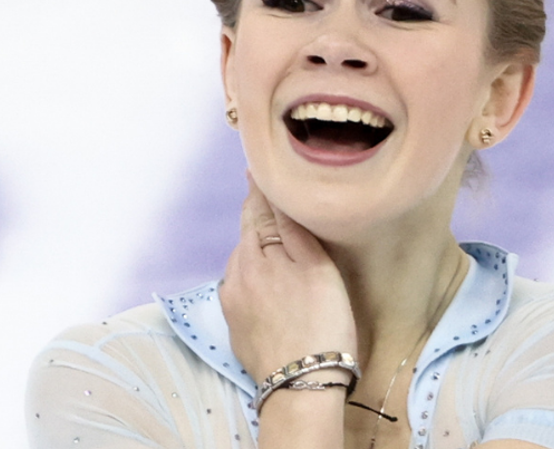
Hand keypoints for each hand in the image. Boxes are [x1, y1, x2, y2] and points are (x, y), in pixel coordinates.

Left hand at [219, 173, 357, 381]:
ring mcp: (232, 303)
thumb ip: (291, 229)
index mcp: (254, 255)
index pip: (255, 210)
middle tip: (276, 200)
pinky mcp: (235, 327)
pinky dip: (255, 275)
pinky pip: (243, 288)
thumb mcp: (316, 268)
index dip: (260, 189)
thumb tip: (273, 192)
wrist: (301, 386)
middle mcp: (235, 275)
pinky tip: (271, 282)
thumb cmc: (321, 323)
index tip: (259, 167)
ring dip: (257, 248)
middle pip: (247, 236)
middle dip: (259, 218)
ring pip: (244, 262)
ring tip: (278, 241)